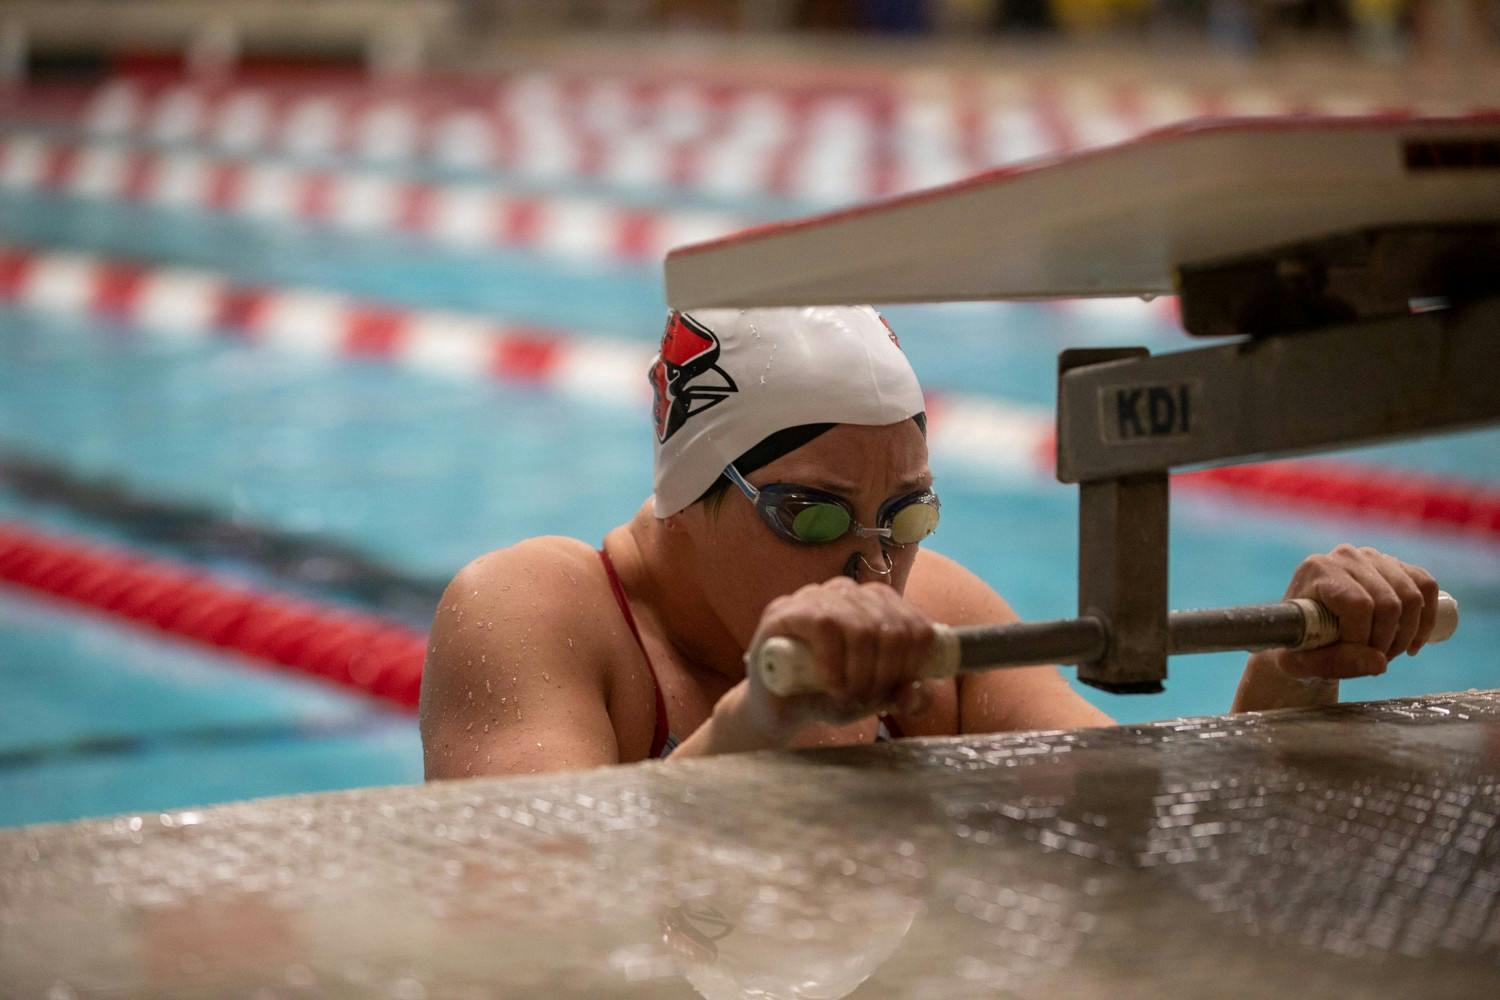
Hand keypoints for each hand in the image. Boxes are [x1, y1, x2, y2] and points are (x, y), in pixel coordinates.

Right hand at [736, 576, 935, 743]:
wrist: (778, 708)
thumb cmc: (828, 694)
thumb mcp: (875, 698)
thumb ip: (904, 696)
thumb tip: (916, 693)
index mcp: (877, 604)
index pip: (916, 625)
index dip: (914, 664)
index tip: (897, 689)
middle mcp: (850, 592)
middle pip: (892, 628)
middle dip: (885, 674)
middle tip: (866, 697)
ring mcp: (816, 596)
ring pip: (862, 627)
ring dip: (860, 674)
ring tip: (847, 694)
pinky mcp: (786, 610)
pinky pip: (825, 626)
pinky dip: (834, 664)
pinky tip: (830, 684)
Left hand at [1269, 544, 1441, 682]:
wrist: (1304, 634)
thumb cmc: (1298, 647)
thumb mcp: (1302, 663)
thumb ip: (1334, 664)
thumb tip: (1380, 662)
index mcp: (1317, 570)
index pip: (1359, 605)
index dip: (1363, 638)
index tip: (1350, 656)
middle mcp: (1345, 556)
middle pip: (1388, 603)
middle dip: (1387, 642)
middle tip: (1374, 660)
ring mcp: (1372, 557)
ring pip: (1412, 597)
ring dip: (1407, 634)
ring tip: (1388, 653)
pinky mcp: (1394, 565)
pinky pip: (1426, 586)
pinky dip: (1427, 618)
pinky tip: (1413, 640)